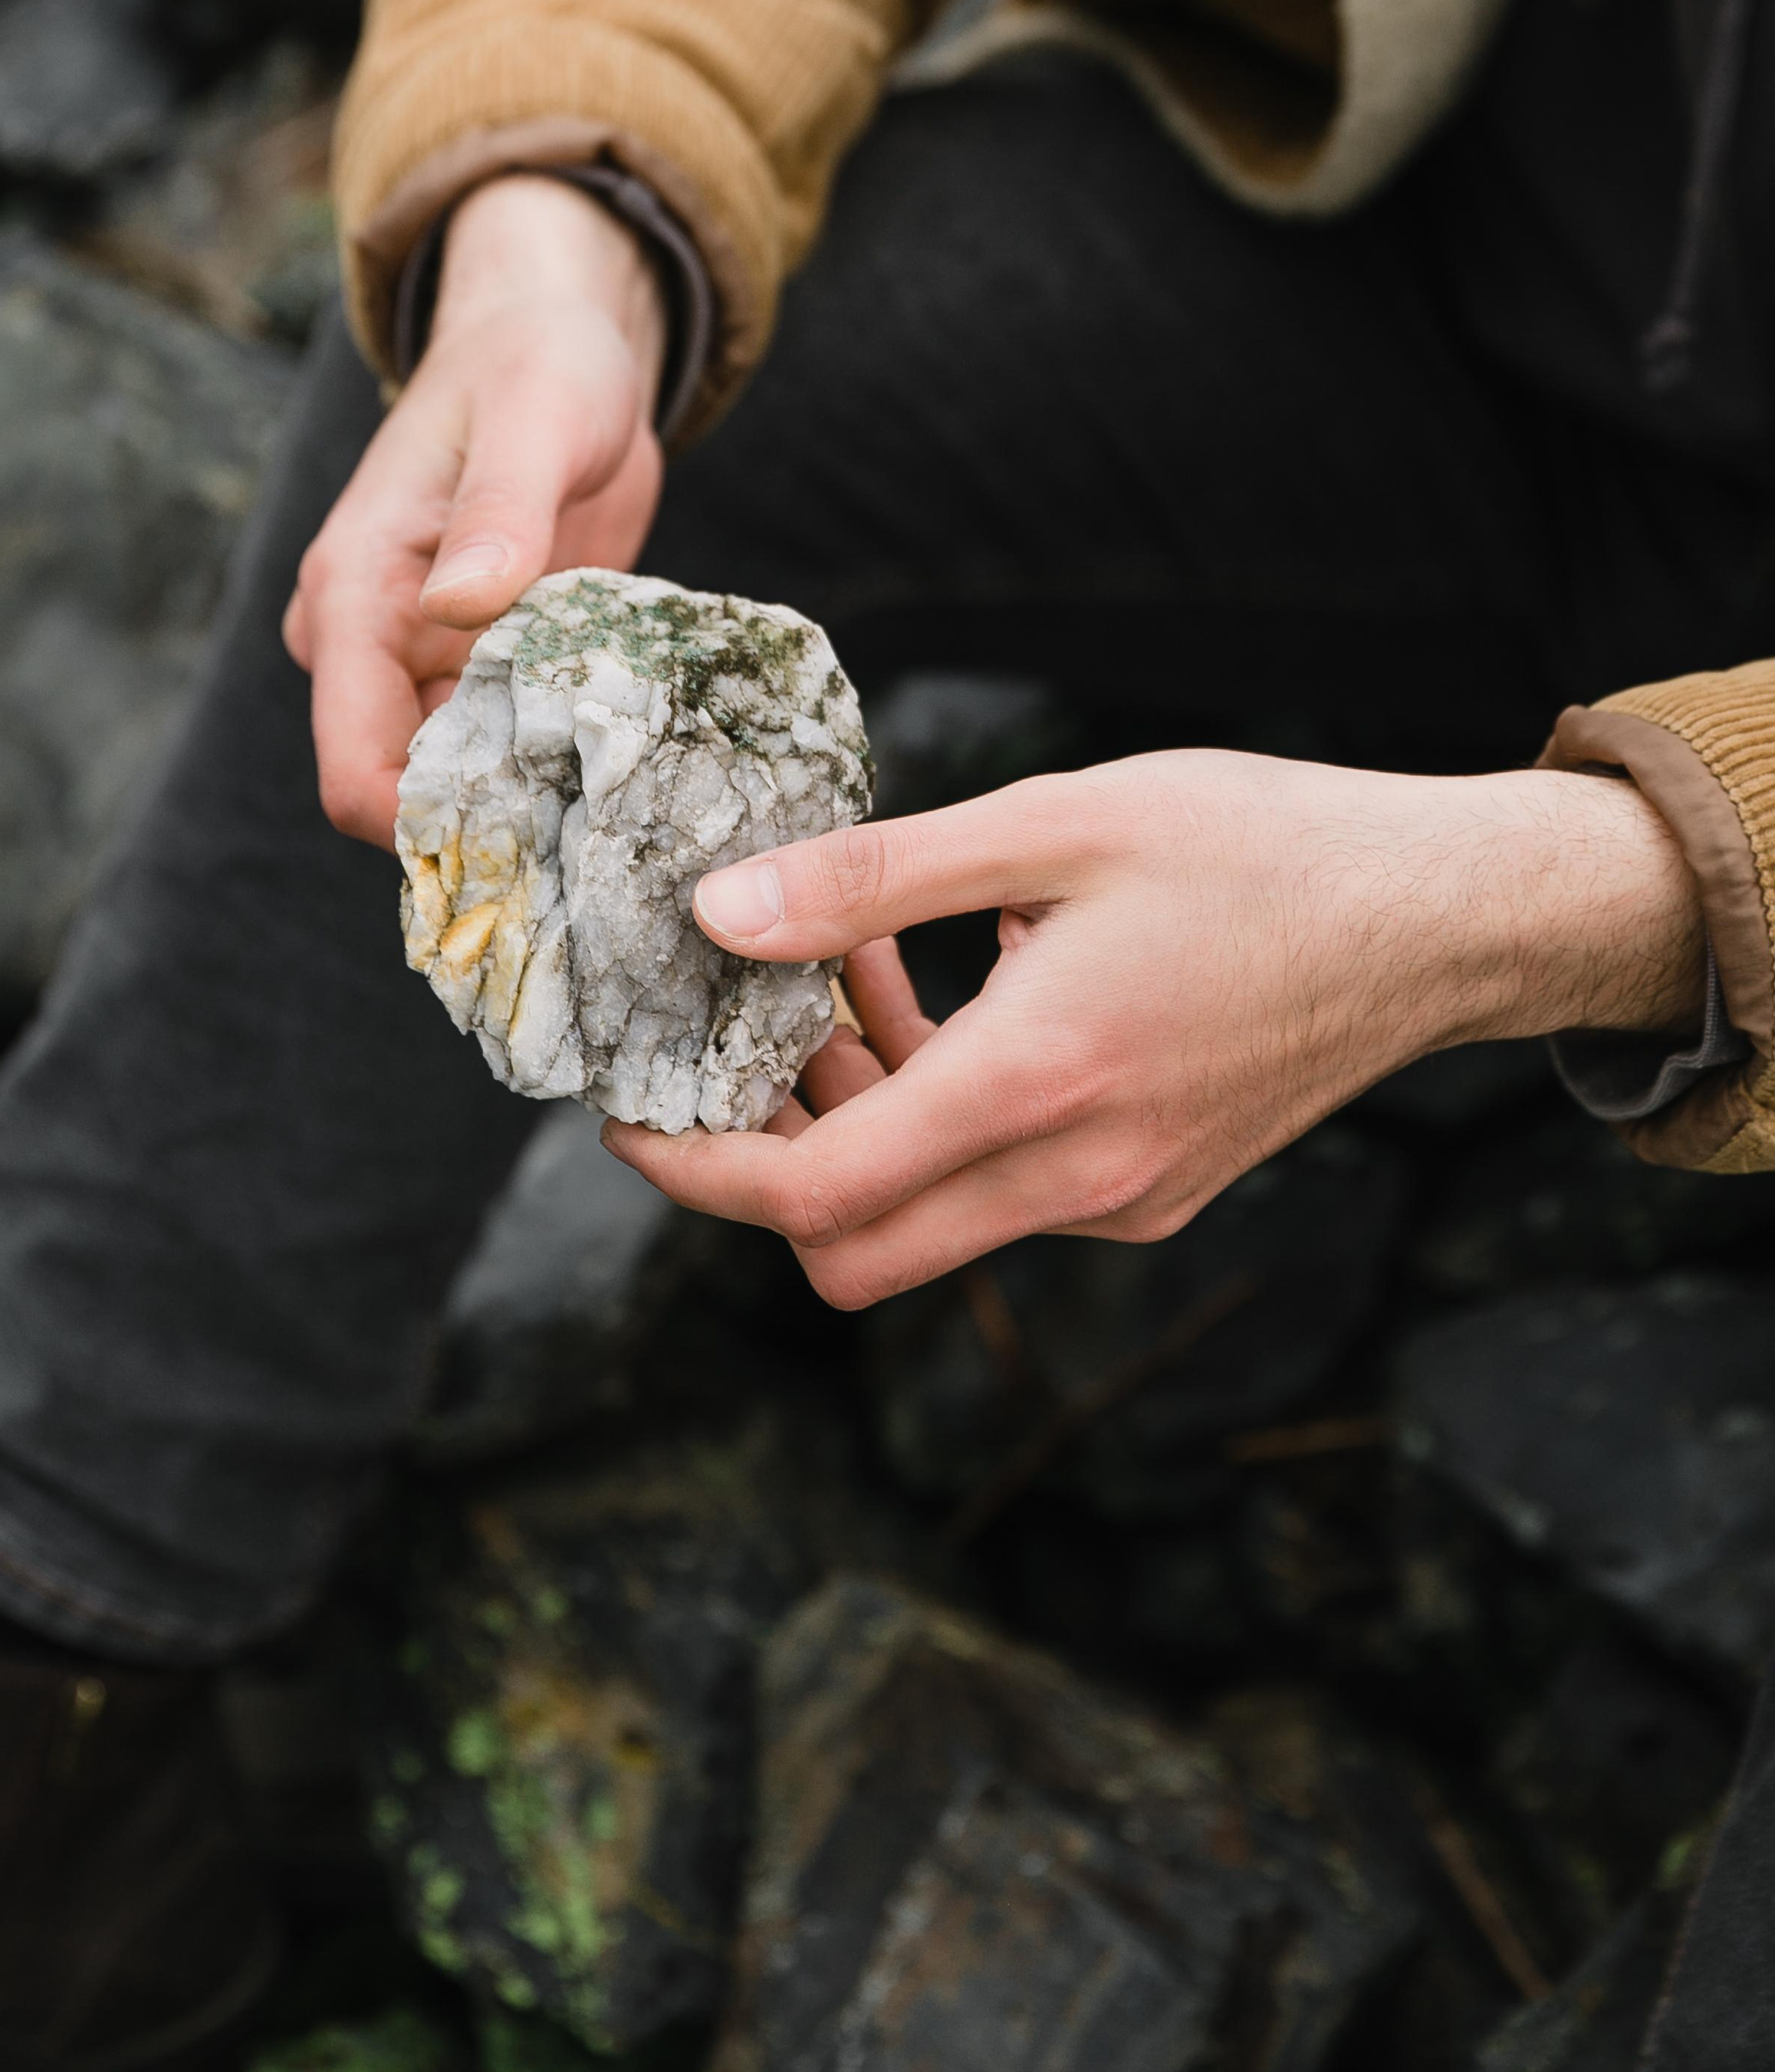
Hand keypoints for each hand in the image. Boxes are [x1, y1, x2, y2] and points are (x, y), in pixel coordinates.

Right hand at [284, 176, 666, 846]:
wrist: (555, 342)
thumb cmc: (538, 363)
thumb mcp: (537, 417)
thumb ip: (500, 510)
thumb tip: (460, 605)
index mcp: (354, 595)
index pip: (354, 767)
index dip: (426, 827)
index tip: (533, 844)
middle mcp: (372, 643)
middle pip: (406, 795)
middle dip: (494, 827)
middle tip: (609, 841)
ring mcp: (425, 660)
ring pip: (462, 781)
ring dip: (535, 803)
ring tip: (631, 811)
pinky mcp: (483, 664)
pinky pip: (510, 745)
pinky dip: (561, 764)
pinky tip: (633, 768)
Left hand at [604, 751, 1706, 1305]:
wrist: (1441, 920)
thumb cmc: (1260, 848)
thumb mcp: (1057, 822)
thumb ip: (874, 877)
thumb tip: (719, 915)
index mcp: (1041, 1084)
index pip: (816, 1197)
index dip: (698, 1168)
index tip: (631, 1111)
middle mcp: (1080, 1179)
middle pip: (853, 1249)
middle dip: (765, 1167)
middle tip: (740, 1042)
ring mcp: (1125, 1202)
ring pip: (928, 1218)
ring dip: (861, 1127)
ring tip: (859, 978)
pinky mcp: (1157, 1193)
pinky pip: (1004, 1192)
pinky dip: (945, 1120)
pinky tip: (965, 994)